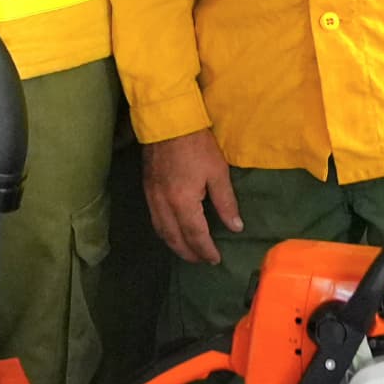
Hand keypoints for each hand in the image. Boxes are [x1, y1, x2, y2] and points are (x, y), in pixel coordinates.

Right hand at [143, 129, 241, 265]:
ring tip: (189, 252)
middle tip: (203, 260)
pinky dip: (165, 232)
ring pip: (162, 232)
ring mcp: (152, 198)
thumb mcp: (218, 172)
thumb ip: (226, 203)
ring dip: (175, 245)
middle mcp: (164, 205)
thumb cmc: (197, 145)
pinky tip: (173, 232)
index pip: (195, 235)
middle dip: (189, 253)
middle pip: (175, 239)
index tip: (216, 259)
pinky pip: (155, 220)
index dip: (206, 250)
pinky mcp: (147, 190)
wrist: (168, 122)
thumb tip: (235, 227)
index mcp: (183, 202)